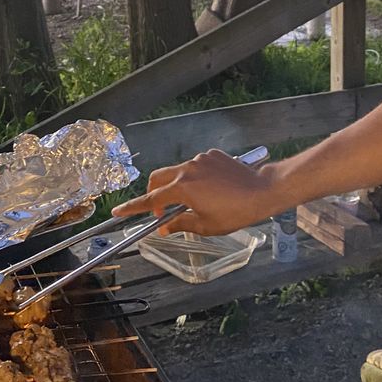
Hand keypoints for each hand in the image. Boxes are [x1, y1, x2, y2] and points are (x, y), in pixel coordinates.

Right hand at [111, 148, 277, 235]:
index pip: (150, 199)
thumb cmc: (235, 212)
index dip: (133, 207)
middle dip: (153, 192)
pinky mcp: (213, 154)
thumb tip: (165, 227)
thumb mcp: (206, 225)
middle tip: (161, 209)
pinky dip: (195, 177)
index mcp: (182, 188)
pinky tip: (210, 189)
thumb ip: (180, 224)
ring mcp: (200, 159)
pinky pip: (196, 165)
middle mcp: (188, 169)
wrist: (262, 191)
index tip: (118, 211)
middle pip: (158, 178)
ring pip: (177, 171)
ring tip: (192, 201)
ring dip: (177, 185)